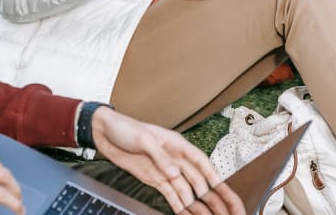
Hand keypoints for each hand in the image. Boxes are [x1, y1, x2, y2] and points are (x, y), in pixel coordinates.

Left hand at [92, 107, 244, 214]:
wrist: (106, 133)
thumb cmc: (126, 128)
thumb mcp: (144, 139)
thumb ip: (160, 156)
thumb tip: (175, 173)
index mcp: (178, 146)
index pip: (203, 164)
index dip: (216, 179)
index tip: (226, 193)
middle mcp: (176, 160)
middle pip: (200, 182)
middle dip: (215, 198)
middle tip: (229, 212)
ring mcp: (167, 172)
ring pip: (189, 192)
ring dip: (200, 206)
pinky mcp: (156, 180)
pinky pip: (172, 196)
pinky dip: (181, 206)